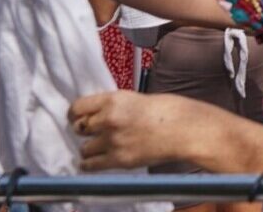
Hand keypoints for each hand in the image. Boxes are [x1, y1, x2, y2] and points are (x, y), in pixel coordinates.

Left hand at [71, 90, 196, 170]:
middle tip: (92, 131)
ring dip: (90, 147)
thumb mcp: (138, 99)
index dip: (75, 114)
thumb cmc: (171, 111)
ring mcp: (113, 141)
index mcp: (114, 100)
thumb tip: (101, 114)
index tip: (77, 117)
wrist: (187, 130)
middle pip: (79, 128)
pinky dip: (90, 163)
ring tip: (99, 146)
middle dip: (84, 130)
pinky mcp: (119, 160)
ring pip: (84, 148)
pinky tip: (94, 161)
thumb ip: (117, 106)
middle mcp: (108, 120)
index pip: (78, 108)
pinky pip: (91, 165)